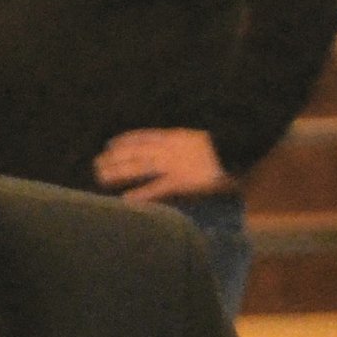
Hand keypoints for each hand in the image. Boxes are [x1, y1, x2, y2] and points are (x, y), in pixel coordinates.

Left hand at [93, 128, 233, 202]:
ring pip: (140, 166)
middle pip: (136, 151)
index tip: (110, 144)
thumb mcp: (206, 139)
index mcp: (177, 136)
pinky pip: (157, 188)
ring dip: (119, 171)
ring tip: (101, 176)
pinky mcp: (182, 181)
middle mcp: (171, 148)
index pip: (145, 136)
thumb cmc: (227, 147)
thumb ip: (190, 144)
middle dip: (115, 157)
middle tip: (96, 163)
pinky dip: (141, 194)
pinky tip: (126, 200)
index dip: (126, 140)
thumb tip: (180, 148)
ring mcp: (175, 164)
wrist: (240, 148)